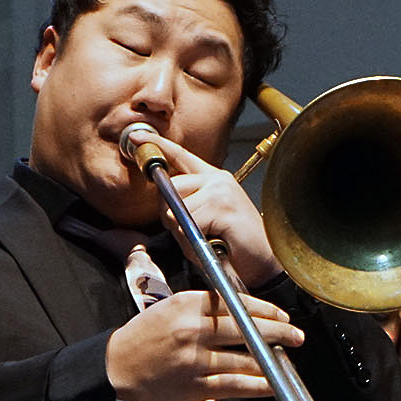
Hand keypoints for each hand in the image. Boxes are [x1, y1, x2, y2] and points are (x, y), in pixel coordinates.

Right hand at [106, 289, 303, 400]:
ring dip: (270, 360)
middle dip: (277, 332)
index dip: (265, 310)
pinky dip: (257, 385)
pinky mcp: (195, 386)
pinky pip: (235, 385)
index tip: (281, 316)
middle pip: (246, 328)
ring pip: (244, 359)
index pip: (236, 303)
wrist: (117, 369)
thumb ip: (204, 307)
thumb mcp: (170, 308)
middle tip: (296, 335)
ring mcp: (194, 360)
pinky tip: (272, 384)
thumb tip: (244, 310)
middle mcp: (192, 330)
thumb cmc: (145, 337)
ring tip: (285, 359)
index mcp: (187, 305)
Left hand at [133, 131, 281, 287]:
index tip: (136, 137)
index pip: (181, 156)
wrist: (264, 263)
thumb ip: (185, 208)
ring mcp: (221, 189)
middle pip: (172, 186)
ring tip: (208, 239)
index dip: (158, 145)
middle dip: (172, 215)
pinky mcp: (224, 204)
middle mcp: (217, 178)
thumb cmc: (233, 246)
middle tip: (194, 234)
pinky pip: (191, 222)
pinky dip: (196, 239)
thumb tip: (165, 206)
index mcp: (213, 179)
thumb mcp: (204, 222)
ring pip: (179, 208)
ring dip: (186, 232)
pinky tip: (215, 242)